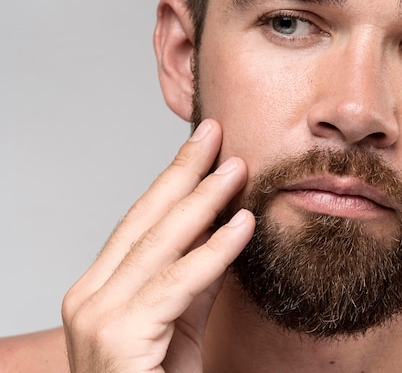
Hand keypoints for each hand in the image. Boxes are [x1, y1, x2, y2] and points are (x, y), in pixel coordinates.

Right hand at [61, 119, 254, 372]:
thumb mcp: (183, 318)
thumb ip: (197, 275)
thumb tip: (225, 228)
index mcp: (101, 288)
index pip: (141, 221)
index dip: (174, 179)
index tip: (204, 147)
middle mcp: (91, 296)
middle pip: (145, 220)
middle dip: (183, 173)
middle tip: (214, 133)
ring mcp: (98, 316)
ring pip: (160, 244)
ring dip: (203, 201)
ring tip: (236, 167)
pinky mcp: (120, 337)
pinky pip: (178, 284)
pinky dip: (214, 251)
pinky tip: (241, 223)